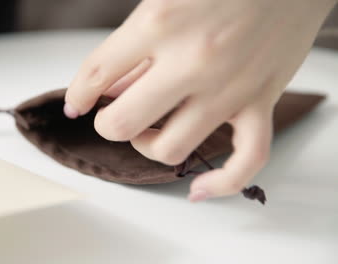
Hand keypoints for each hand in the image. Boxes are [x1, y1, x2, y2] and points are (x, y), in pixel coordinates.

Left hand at [64, 0, 336, 201]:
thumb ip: (132, 45)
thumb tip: (107, 86)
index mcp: (160, 22)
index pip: (96, 75)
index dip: (77, 96)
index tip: (76, 104)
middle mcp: (193, 60)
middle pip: (124, 123)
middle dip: (108, 125)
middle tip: (112, 114)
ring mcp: (229, 87)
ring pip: (170, 149)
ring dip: (147, 145)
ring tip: (147, 128)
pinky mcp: (261, 101)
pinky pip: (246, 160)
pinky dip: (221, 183)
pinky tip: (199, 188)